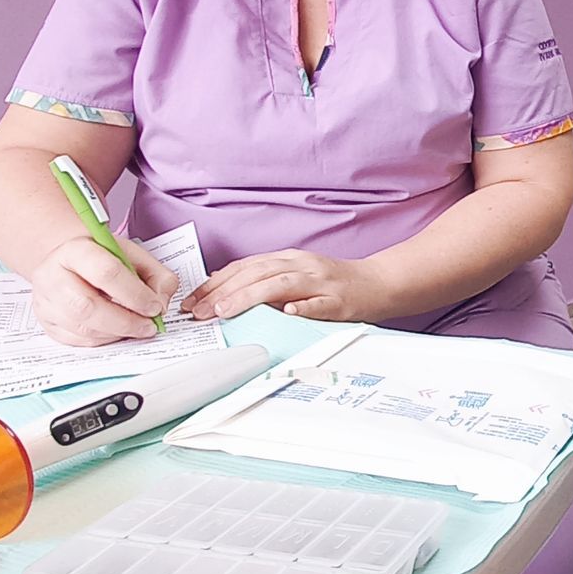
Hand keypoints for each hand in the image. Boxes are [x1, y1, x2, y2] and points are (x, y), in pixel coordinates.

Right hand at [30, 235, 179, 346]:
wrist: (69, 262)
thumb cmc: (100, 258)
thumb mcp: (133, 255)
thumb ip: (156, 275)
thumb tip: (161, 303)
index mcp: (75, 250)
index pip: (105, 273)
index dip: (135, 294)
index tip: (154, 306)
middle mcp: (53, 275)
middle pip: (88, 306)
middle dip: (126, 321)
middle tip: (149, 326)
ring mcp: (46, 301)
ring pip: (83, 328)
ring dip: (117, 333)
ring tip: (137, 328)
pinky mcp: (47, 322)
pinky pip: (78, 340)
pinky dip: (104, 340)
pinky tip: (117, 331)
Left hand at [184, 250, 385, 324]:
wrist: (379, 283)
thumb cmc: (335, 284)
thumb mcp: (296, 276)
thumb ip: (266, 281)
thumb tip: (225, 290)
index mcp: (288, 260)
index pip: (244, 268)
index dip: (215, 283)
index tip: (192, 301)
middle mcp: (301, 266)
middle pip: (256, 274)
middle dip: (223, 293)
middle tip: (199, 312)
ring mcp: (321, 282)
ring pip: (280, 285)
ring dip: (250, 297)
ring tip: (226, 311)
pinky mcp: (340, 300)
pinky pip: (319, 303)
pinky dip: (303, 307)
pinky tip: (288, 313)